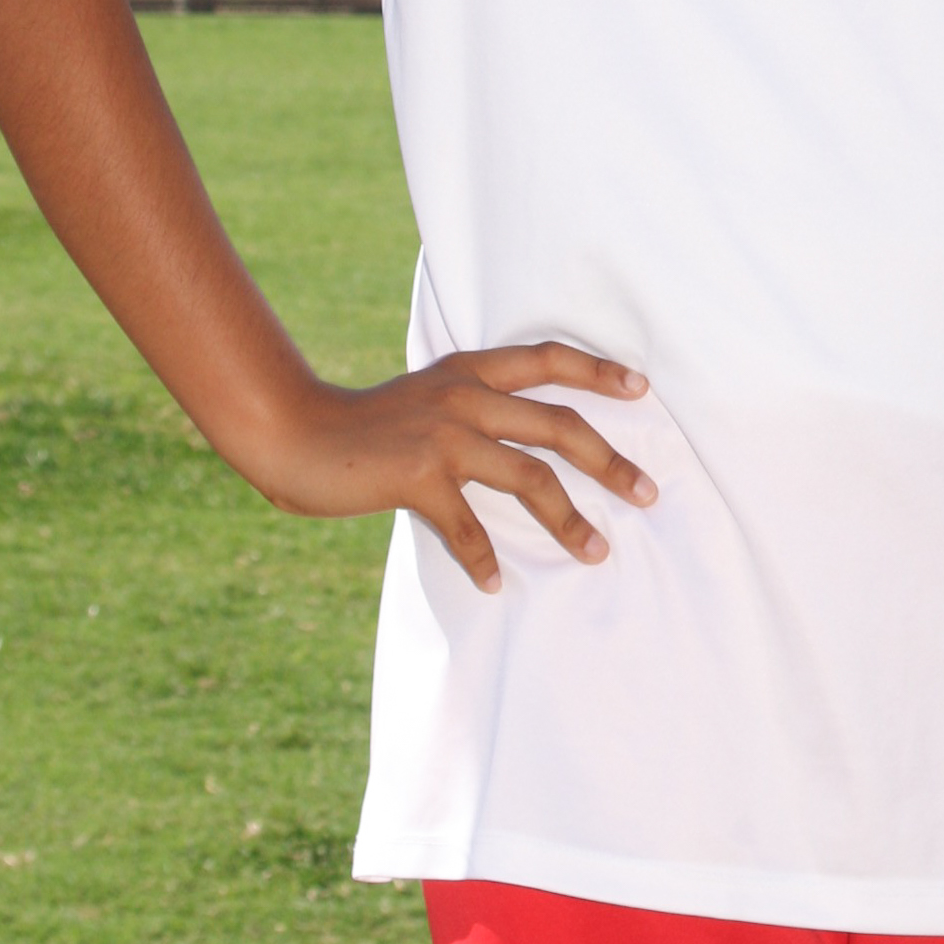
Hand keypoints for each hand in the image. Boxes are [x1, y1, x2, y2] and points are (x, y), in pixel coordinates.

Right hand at [265, 342, 656, 593]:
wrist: (295, 432)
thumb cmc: (364, 425)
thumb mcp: (425, 397)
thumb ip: (471, 407)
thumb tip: (522, 441)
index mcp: (469, 370)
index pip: (547, 359)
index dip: (596, 371)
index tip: (641, 388)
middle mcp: (464, 396)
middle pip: (558, 426)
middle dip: (610, 461)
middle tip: (649, 493)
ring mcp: (443, 435)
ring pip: (529, 477)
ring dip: (569, 520)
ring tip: (598, 552)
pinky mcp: (417, 476)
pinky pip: (466, 526)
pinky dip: (483, 558)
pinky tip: (496, 584)